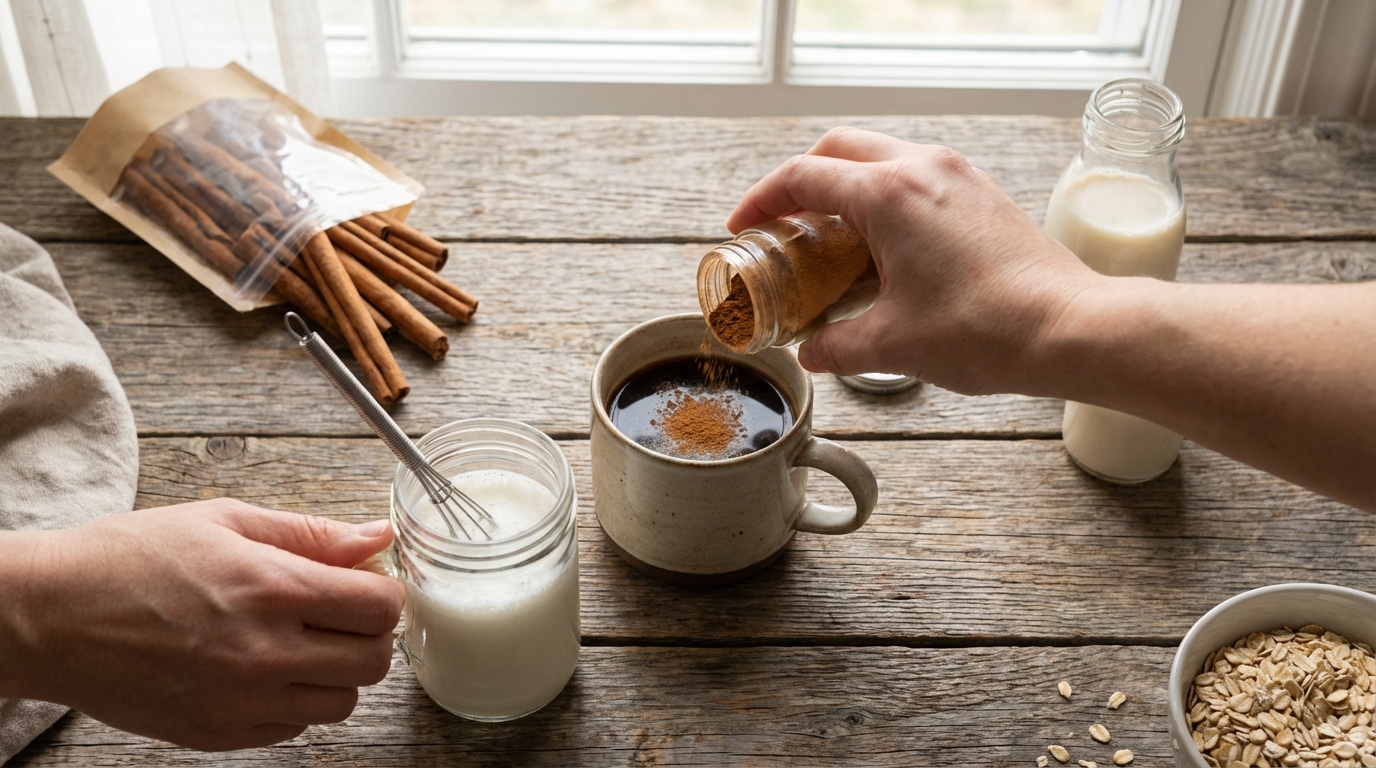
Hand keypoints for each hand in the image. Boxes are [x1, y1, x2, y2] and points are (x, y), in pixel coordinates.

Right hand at [0, 499, 403, 750]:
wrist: (49, 617)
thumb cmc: (128, 559)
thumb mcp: (224, 520)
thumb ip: (311, 533)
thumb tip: (376, 535)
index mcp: (271, 588)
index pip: (380, 607)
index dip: (383, 592)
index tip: (365, 583)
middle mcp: (263, 653)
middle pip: (374, 661)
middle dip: (368, 634)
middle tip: (340, 613)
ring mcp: (241, 702)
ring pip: (342, 703)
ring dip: (336, 673)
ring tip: (301, 642)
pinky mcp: (218, 735)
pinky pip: (294, 729)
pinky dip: (295, 702)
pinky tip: (266, 670)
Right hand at [728, 127, 1103, 394]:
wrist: (1071, 328)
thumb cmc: (988, 330)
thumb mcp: (893, 345)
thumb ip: (838, 346)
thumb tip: (814, 352)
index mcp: (889, 194)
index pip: (804, 176)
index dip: (762, 200)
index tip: (743, 227)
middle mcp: (923, 168)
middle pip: (839, 148)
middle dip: (800, 181)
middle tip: (781, 225)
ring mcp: (958, 175)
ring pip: (881, 156)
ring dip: (845, 187)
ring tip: (829, 239)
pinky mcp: (982, 194)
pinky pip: (917, 176)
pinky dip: (885, 198)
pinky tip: (882, 249)